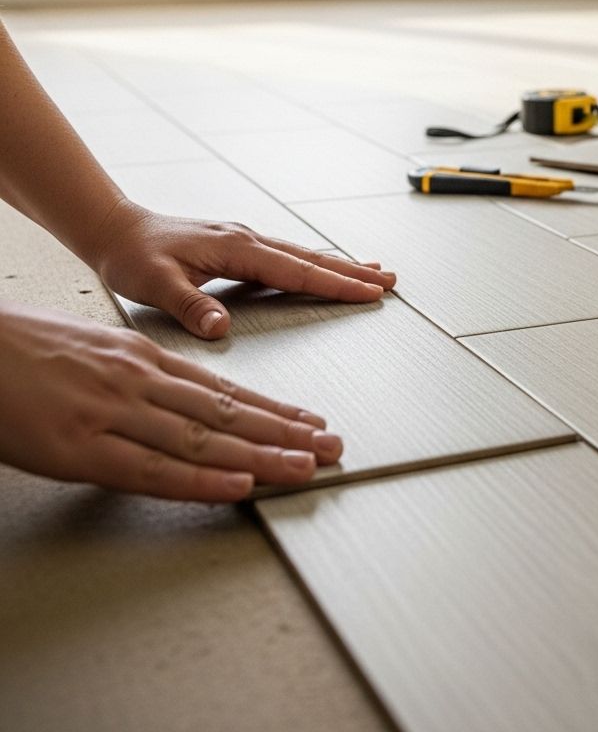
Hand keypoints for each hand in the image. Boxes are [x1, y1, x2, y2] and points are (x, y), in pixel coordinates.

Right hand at [0, 301, 342, 500]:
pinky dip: (201, 480)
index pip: (226, 389)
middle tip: (331, 447)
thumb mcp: (95, 349)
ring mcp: (112, 414)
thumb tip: (177, 393)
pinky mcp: (80, 449)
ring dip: (262, 457)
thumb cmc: (22, 348)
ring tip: (307, 466)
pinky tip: (239, 485)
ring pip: (205, 440)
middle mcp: (139, 382)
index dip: (274, 409)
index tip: (310, 421)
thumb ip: (139, 373)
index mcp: (143, 358)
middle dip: (287, 433)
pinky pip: (153, 470)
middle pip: (229, 413)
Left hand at [91, 201, 395, 338]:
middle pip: (312, 259)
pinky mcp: (241, 245)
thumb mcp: (155, 285)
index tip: (368, 292)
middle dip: (354, 271)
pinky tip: (325, 266)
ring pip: (305, 254)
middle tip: (389, 281)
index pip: (297, 271)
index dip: (336, 284)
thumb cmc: (133, 256)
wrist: (116, 229)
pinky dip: (317, 262)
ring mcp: (247, 240)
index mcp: (236, 249)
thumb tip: (221, 329)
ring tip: (374, 272)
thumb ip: (191, 306)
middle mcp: (248, 239)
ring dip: (341, 265)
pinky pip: (290, 254)